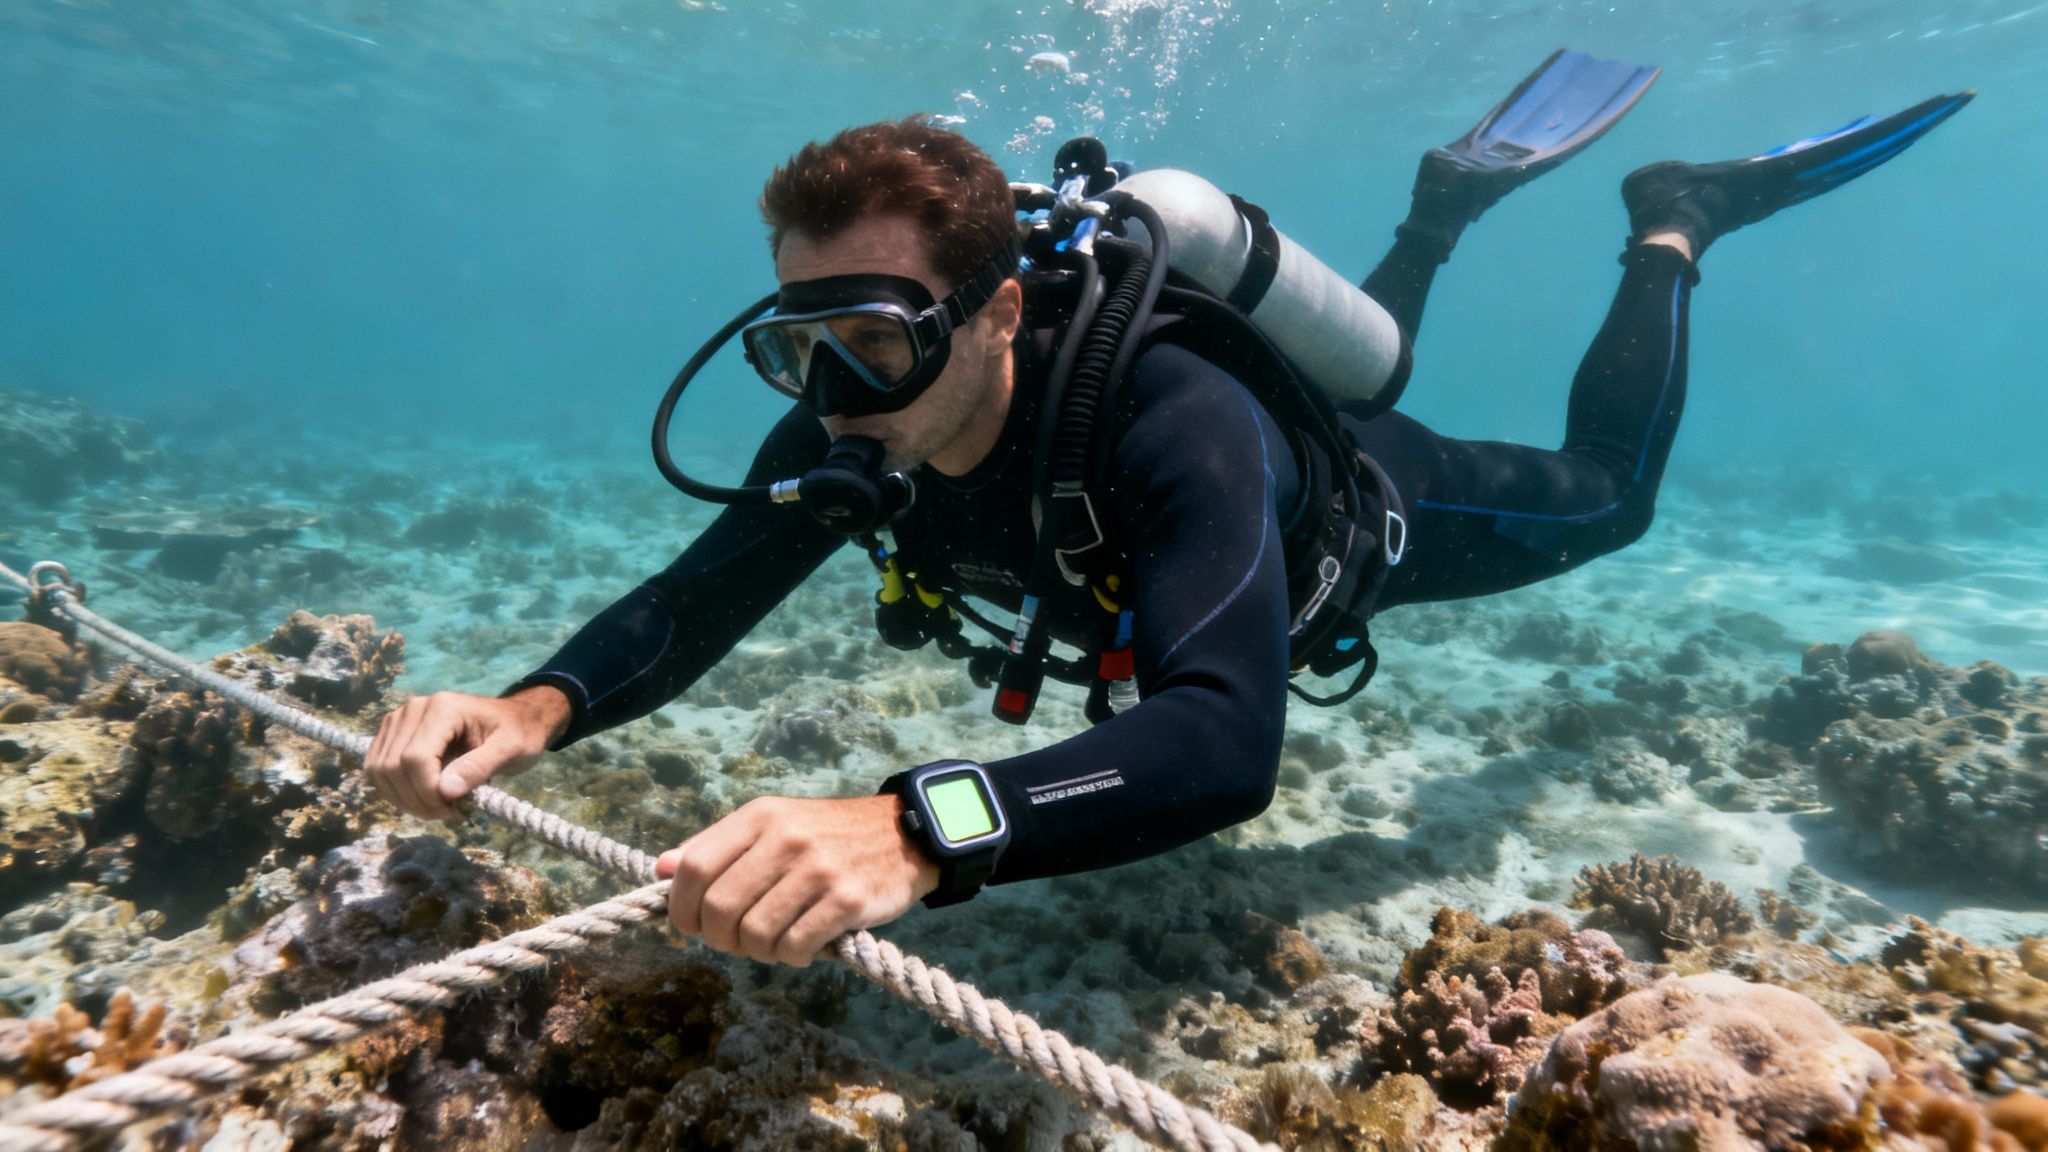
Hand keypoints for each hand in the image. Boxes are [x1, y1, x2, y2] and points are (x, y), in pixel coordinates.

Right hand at [364, 686, 570, 819]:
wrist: (514, 720)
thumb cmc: (518, 732)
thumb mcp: (512, 749)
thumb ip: (480, 767)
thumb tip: (446, 790)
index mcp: (443, 708)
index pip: (415, 758)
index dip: (428, 792)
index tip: (456, 810)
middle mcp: (413, 709)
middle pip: (393, 767)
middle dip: (418, 801)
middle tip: (450, 813)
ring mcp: (399, 720)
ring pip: (379, 771)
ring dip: (405, 800)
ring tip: (439, 808)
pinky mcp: (392, 734)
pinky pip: (377, 770)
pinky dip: (396, 792)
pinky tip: (424, 799)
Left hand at [657, 794, 941, 966]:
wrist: (903, 833)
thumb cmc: (826, 835)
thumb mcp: (770, 825)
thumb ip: (715, 846)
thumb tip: (660, 869)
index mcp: (759, 817)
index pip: (693, 868)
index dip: (681, 908)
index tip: (693, 925)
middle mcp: (785, 838)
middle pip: (720, 909)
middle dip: (720, 938)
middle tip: (738, 940)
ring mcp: (817, 869)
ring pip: (755, 935)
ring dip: (758, 951)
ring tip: (775, 940)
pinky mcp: (847, 900)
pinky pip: (794, 947)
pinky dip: (790, 957)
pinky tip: (803, 945)